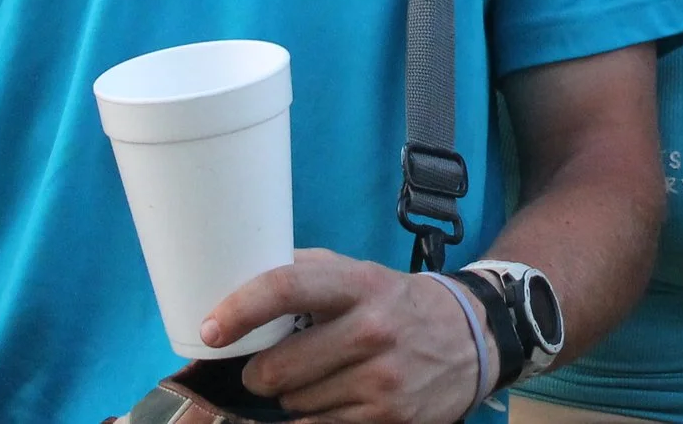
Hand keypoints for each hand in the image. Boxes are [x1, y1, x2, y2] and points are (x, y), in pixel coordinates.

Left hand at [204, 249, 484, 423]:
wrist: (472, 339)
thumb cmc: (399, 303)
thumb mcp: (361, 274)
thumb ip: (307, 273)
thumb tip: (241, 274)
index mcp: (359, 285)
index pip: (286, 288)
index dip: (240, 310)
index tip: (210, 330)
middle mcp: (371, 330)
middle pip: (278, 367)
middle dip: (263, 372)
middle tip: (271, 367)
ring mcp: (381, 380)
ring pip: (294, 404)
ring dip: (293, 397)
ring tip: (319, 380)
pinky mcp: (387, 419)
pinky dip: (311, 420)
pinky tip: (327, 403)